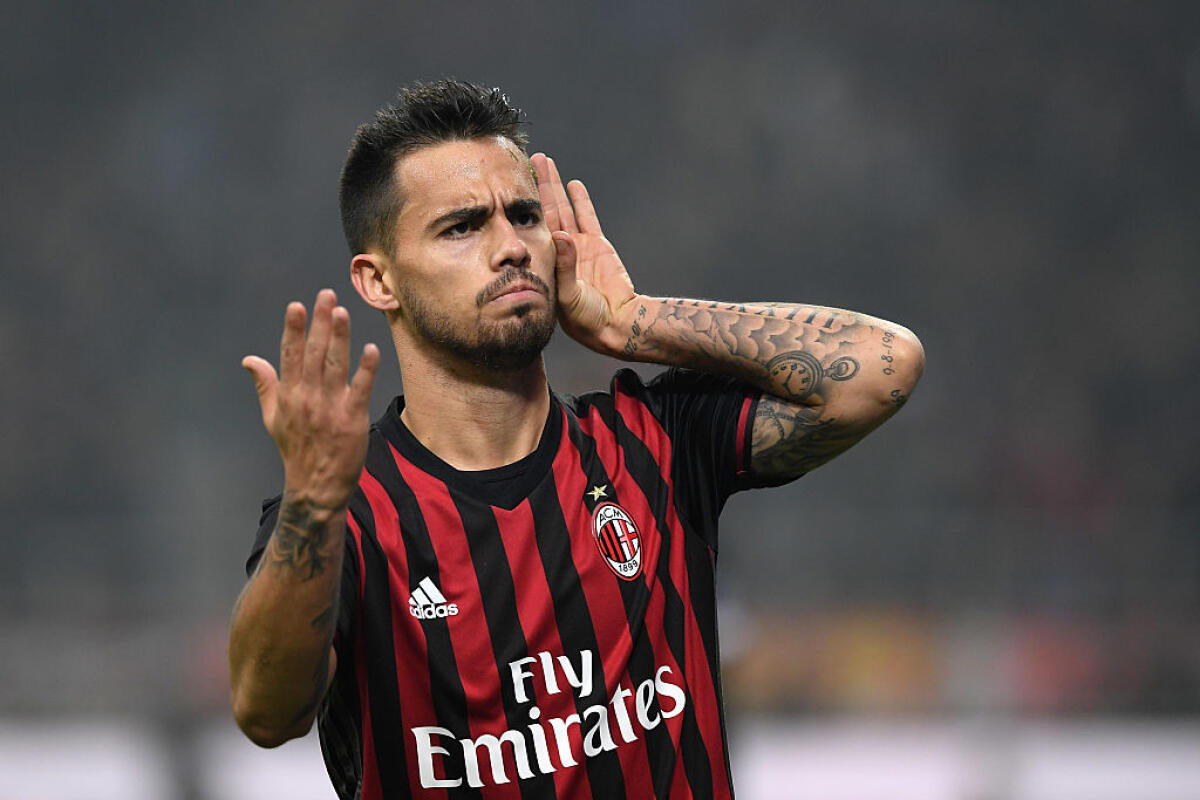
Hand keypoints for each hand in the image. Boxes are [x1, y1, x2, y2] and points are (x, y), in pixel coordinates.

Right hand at [242, 289, 379, 510]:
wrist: (315, 487)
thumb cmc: (296, 450)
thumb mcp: (273, 418)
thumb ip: (265, 385)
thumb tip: (249, 359)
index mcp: (288, 395)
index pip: (290, 355)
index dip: (294, 329)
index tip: (296, 306)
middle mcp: (307, 397)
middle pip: (314, 353)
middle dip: (320, 322)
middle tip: (327, 295)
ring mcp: (329, 408)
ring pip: (335, 365)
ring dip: (340, 338)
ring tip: (343, 312)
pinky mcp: (351, 419)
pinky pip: (359, 389)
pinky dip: (365, 369)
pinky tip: (371, 349)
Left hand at [532, 153, 638, 354]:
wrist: (616, 324)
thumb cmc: (586, 319)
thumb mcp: (569, 296)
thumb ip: (565, 267)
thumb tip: (562, 235)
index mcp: (544, 262)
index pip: (529, 226)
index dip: (521, 205)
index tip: (510, 183)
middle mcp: (557, 251)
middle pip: (545, 210)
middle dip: (538, 185)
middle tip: (529, 159)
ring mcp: (577, 246)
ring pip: (565, 208)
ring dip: (556, 186)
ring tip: (546, 162)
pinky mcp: (597, 245)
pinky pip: (587, 216)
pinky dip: (580, 200)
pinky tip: (572, 183)